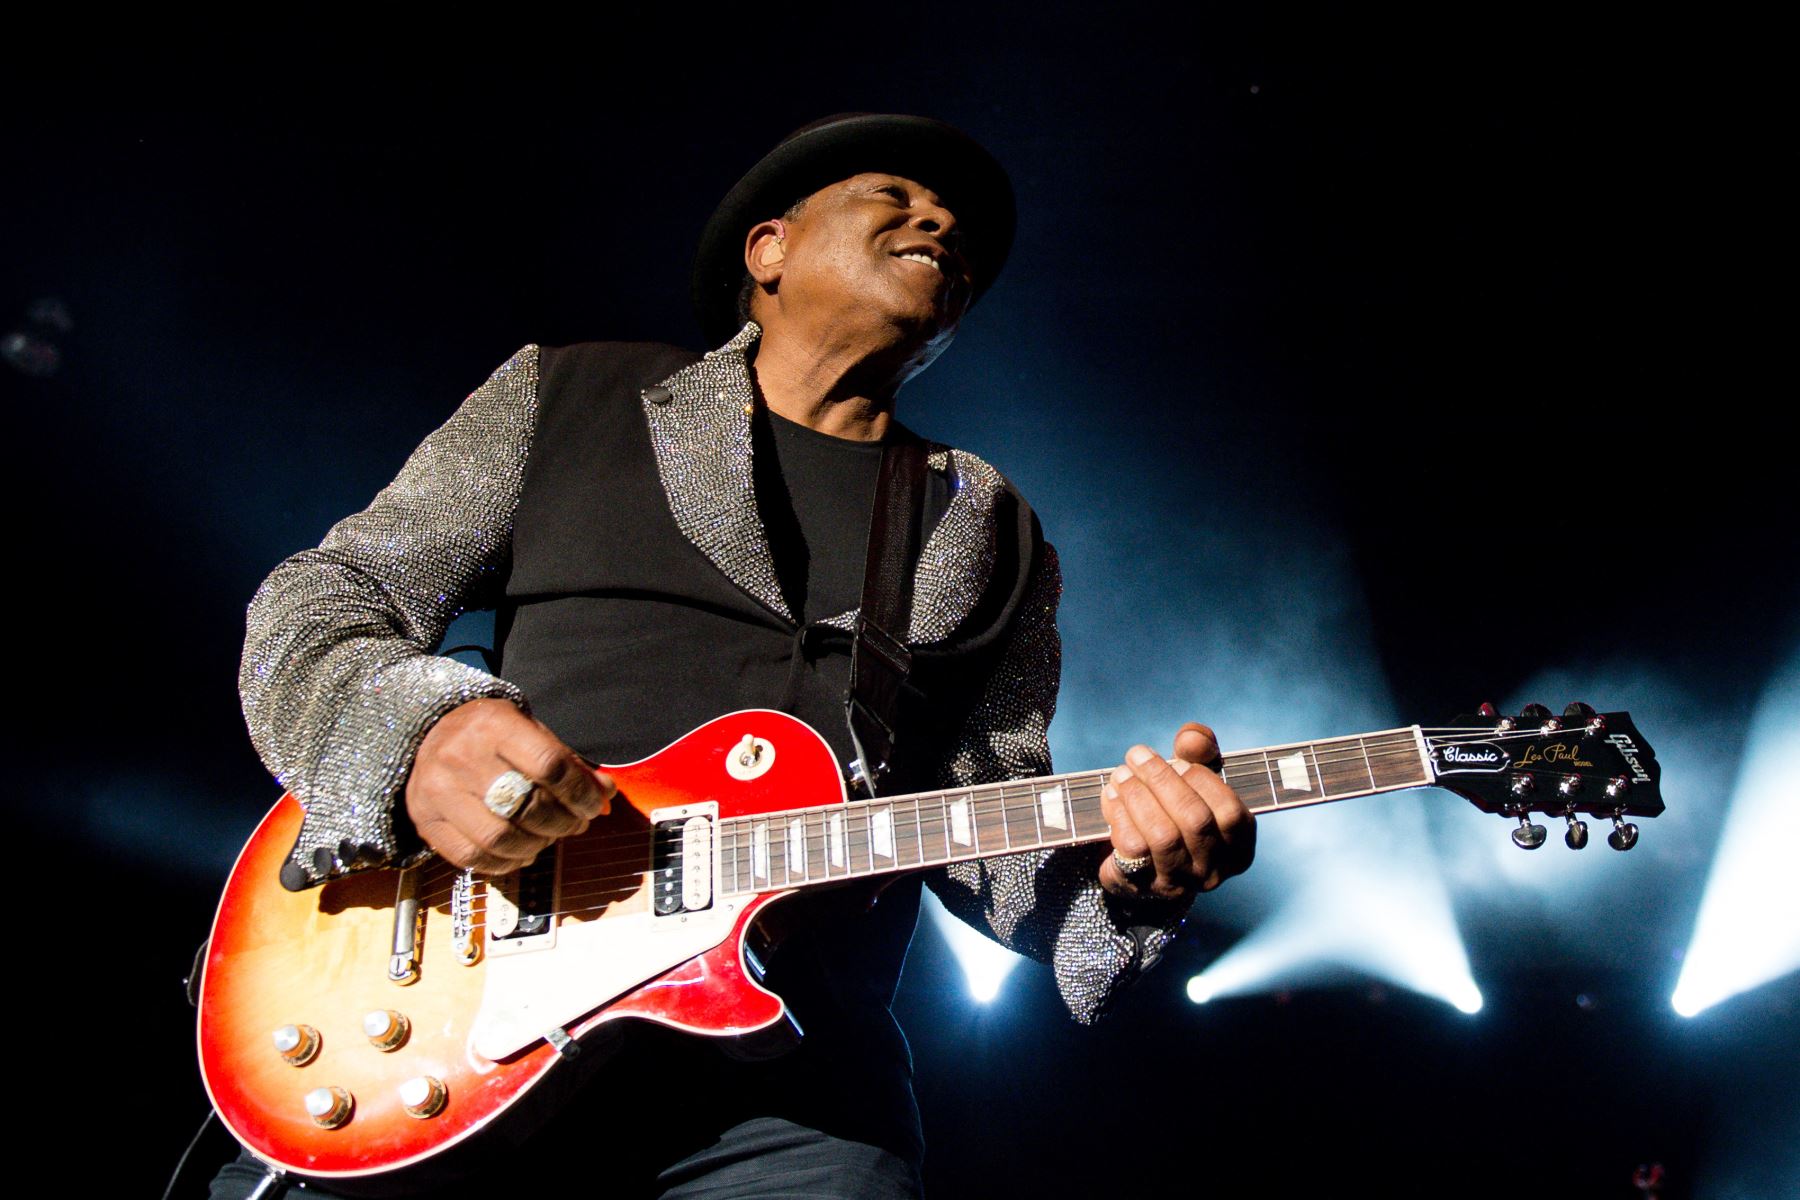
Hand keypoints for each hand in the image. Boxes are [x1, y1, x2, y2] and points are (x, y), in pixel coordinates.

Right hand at [405, 698, 614, 873]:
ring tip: (547, 838)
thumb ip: (568, 762)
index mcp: (494, 726)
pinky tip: (520, 854)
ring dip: (536, 847)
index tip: (594, 805)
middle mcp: (461, 756)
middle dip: (562, 823)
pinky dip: (503, 864)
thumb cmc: (490, 734)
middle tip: (575, 824)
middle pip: (526, 806)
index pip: (549, 766)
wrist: (430, 731)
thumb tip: (605, 795)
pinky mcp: (425, 819)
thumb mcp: (531, 731)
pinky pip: (470, 857)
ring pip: (498, 838)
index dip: (580, 793)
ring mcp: (437, 791)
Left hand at [1098, 722, 1254, 900]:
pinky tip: (1111, 797)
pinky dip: (1119, 816)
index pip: (1231, 813)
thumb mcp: (1193, 779)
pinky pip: (1133, 850)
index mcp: (1238, 849)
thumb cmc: (1175, 811)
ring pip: (1163, 836)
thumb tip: (1192, 738)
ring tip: (1121, 774)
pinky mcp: (1142, 887)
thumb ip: (1199, 750)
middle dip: (1162, 780)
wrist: (1142, 865)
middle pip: (1195, 821)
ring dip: (1138, 796)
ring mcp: (1178, 883)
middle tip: (1137, 756)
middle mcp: (1212, 872)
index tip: (1177, 761)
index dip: (1203, 781)